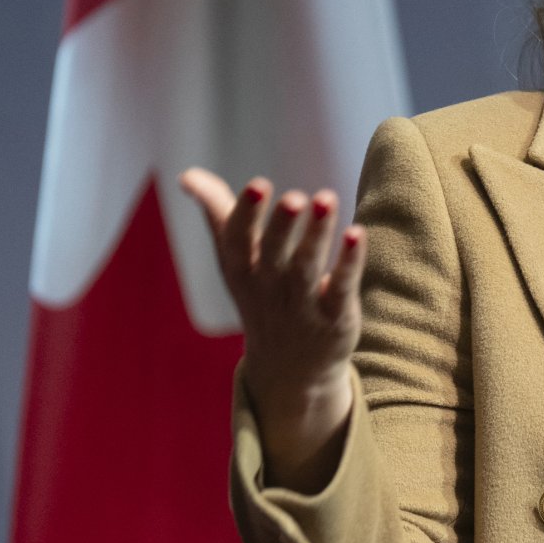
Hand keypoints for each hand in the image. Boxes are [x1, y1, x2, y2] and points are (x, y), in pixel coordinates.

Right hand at [180, 168, 365, 490]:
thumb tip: (187, 175)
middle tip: (295, 196)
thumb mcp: (236, 260)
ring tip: (326, 199)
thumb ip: (219, 214)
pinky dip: (348, 263)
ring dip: (317, 235)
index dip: (247, 212)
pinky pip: (340, 287)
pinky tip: (356, 234)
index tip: (258, 183)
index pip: (239, 240)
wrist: (290, 367)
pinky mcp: (335, 316)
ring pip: (307, 267)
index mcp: (242, 270)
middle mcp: (268, 287)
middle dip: (282, 225)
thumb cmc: (262, 295)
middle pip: (274, 254)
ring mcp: (302, 305)